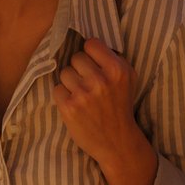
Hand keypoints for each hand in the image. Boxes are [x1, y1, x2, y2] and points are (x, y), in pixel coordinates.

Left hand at [52, 38, 146, 169]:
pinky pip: (56, 89)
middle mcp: (100, 80)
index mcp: (117, 70)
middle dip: (80, 69)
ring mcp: (83, 94)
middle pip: (75, 58)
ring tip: (82, 95)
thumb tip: (88, 42)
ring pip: (64, 72)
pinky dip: (63, 97)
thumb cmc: (120, 106)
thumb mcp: (128, 79)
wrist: (117, 142)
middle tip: (89, 84)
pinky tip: (75, 105)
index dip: (91, 55)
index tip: (94, 65)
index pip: (91, 44)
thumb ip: (112, 58)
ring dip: (70, 83)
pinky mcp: (69, 107)